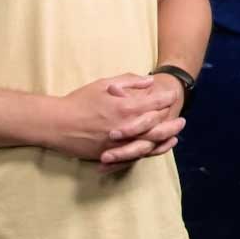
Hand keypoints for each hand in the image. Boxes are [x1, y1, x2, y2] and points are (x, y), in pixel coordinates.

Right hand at [48, 73, 184, 167]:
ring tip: (174, 138)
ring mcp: (118, 144)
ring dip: (163, 141)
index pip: (153, 104)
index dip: (165, 99)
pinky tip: (153, 150)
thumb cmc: (79, 100)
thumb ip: (128, 82)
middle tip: (182, 121)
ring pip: (147, 144)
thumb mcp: (104, 84)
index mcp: (124, 108)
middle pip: (155, 127)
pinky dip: (145, 153)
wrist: (57, 124)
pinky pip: (132, 157)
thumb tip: (148, 81)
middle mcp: (124, 128)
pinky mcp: (109, 155)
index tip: (173, 96)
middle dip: (171, 123)